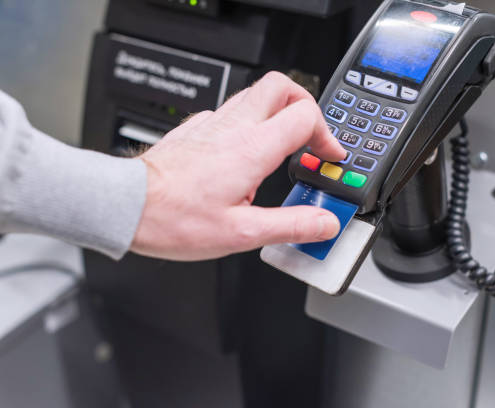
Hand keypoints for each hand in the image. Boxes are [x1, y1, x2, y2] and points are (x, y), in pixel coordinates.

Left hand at [130, 72, 346, 260]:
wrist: (126, 206)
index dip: (327, 134)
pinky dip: (247, 123)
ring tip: (282, 144)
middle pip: (282, 86)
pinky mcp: (194, 129)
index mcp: (252, 148)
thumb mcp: (242, 232)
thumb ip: (291, 225)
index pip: (305, 115)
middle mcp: (233, 127)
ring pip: (255, 94)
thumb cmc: (174, 217)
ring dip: (277, 112)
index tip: (328, 156)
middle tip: (311, 135)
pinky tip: (242, 153)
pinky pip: (228, 111)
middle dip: (305, 105)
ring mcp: (211, 124)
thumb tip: (324, 223)